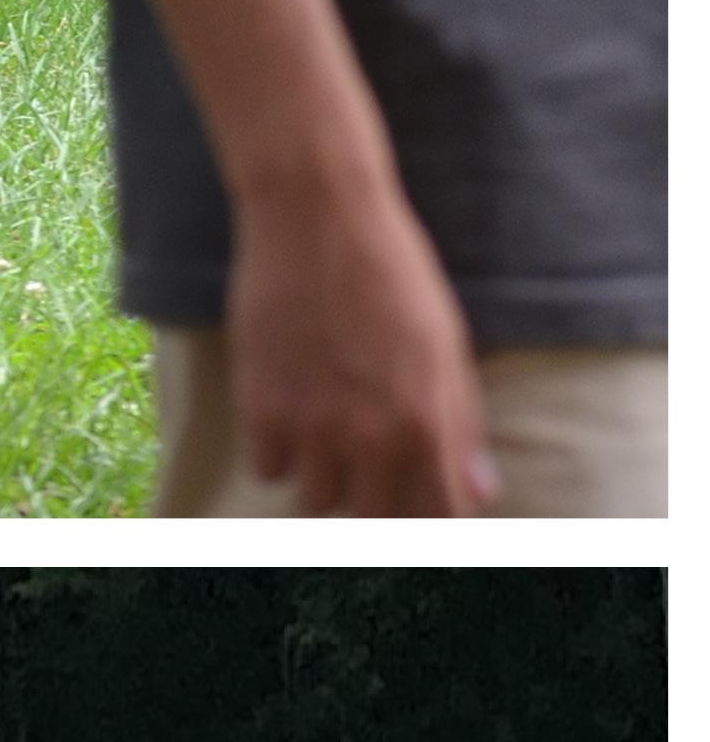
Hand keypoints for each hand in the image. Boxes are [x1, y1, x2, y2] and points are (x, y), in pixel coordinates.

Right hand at [218, 181, 496, 513]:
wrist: (318, 222)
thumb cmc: (394, 275)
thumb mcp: (447, 346)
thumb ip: (461, 423)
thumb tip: (479, 489)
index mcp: (429, 422)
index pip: (441, 513)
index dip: (436, 516)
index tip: (424, 503)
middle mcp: (371, 436)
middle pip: (378, 519)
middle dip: (381, 502)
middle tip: (374, 473)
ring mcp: (313, 426)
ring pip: (319, 503)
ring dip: (328, 480)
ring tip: (331, 444)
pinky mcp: (261, 409)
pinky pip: (270, 470)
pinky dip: (281, 454)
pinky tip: (293, 419)